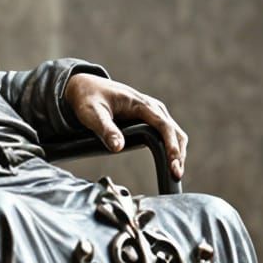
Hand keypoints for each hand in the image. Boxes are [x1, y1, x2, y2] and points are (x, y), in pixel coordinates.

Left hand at [63, 73, 187, 179]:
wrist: (84, 87)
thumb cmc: (88, 98)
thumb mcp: (92, 113)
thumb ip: (105, 129)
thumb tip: (118, 147)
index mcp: (140, 104)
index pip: (164, 126)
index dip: (171, 146)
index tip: (173, 164)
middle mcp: (151, 107)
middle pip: (174, 131)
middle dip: (178, 153)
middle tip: (175, 174)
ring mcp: (152, 112)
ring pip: (174, 133)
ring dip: (178, 152)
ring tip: (175, 173)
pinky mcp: (149, 118)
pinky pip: (167, 133)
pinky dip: (172, 147)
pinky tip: (170, 162)